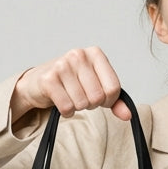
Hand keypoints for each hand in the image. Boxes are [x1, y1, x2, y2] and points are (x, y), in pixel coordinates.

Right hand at [11, 47, 129, 122]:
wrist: (39, 82)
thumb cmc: (71, 83)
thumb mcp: (97, 86)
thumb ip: (115, 100)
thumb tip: (128, 115)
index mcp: (95, 54)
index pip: (114, 88)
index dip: (108, 101)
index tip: (99, 97)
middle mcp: (79, 55)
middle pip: (98, 97)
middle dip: (91, 104)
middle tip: (81, 96)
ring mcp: (62, 65)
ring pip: (82, 103)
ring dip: (77, 107)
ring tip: (70, 96)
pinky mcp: (49, 79)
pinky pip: (67, 107)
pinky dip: (66, 111)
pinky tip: (61, 100)